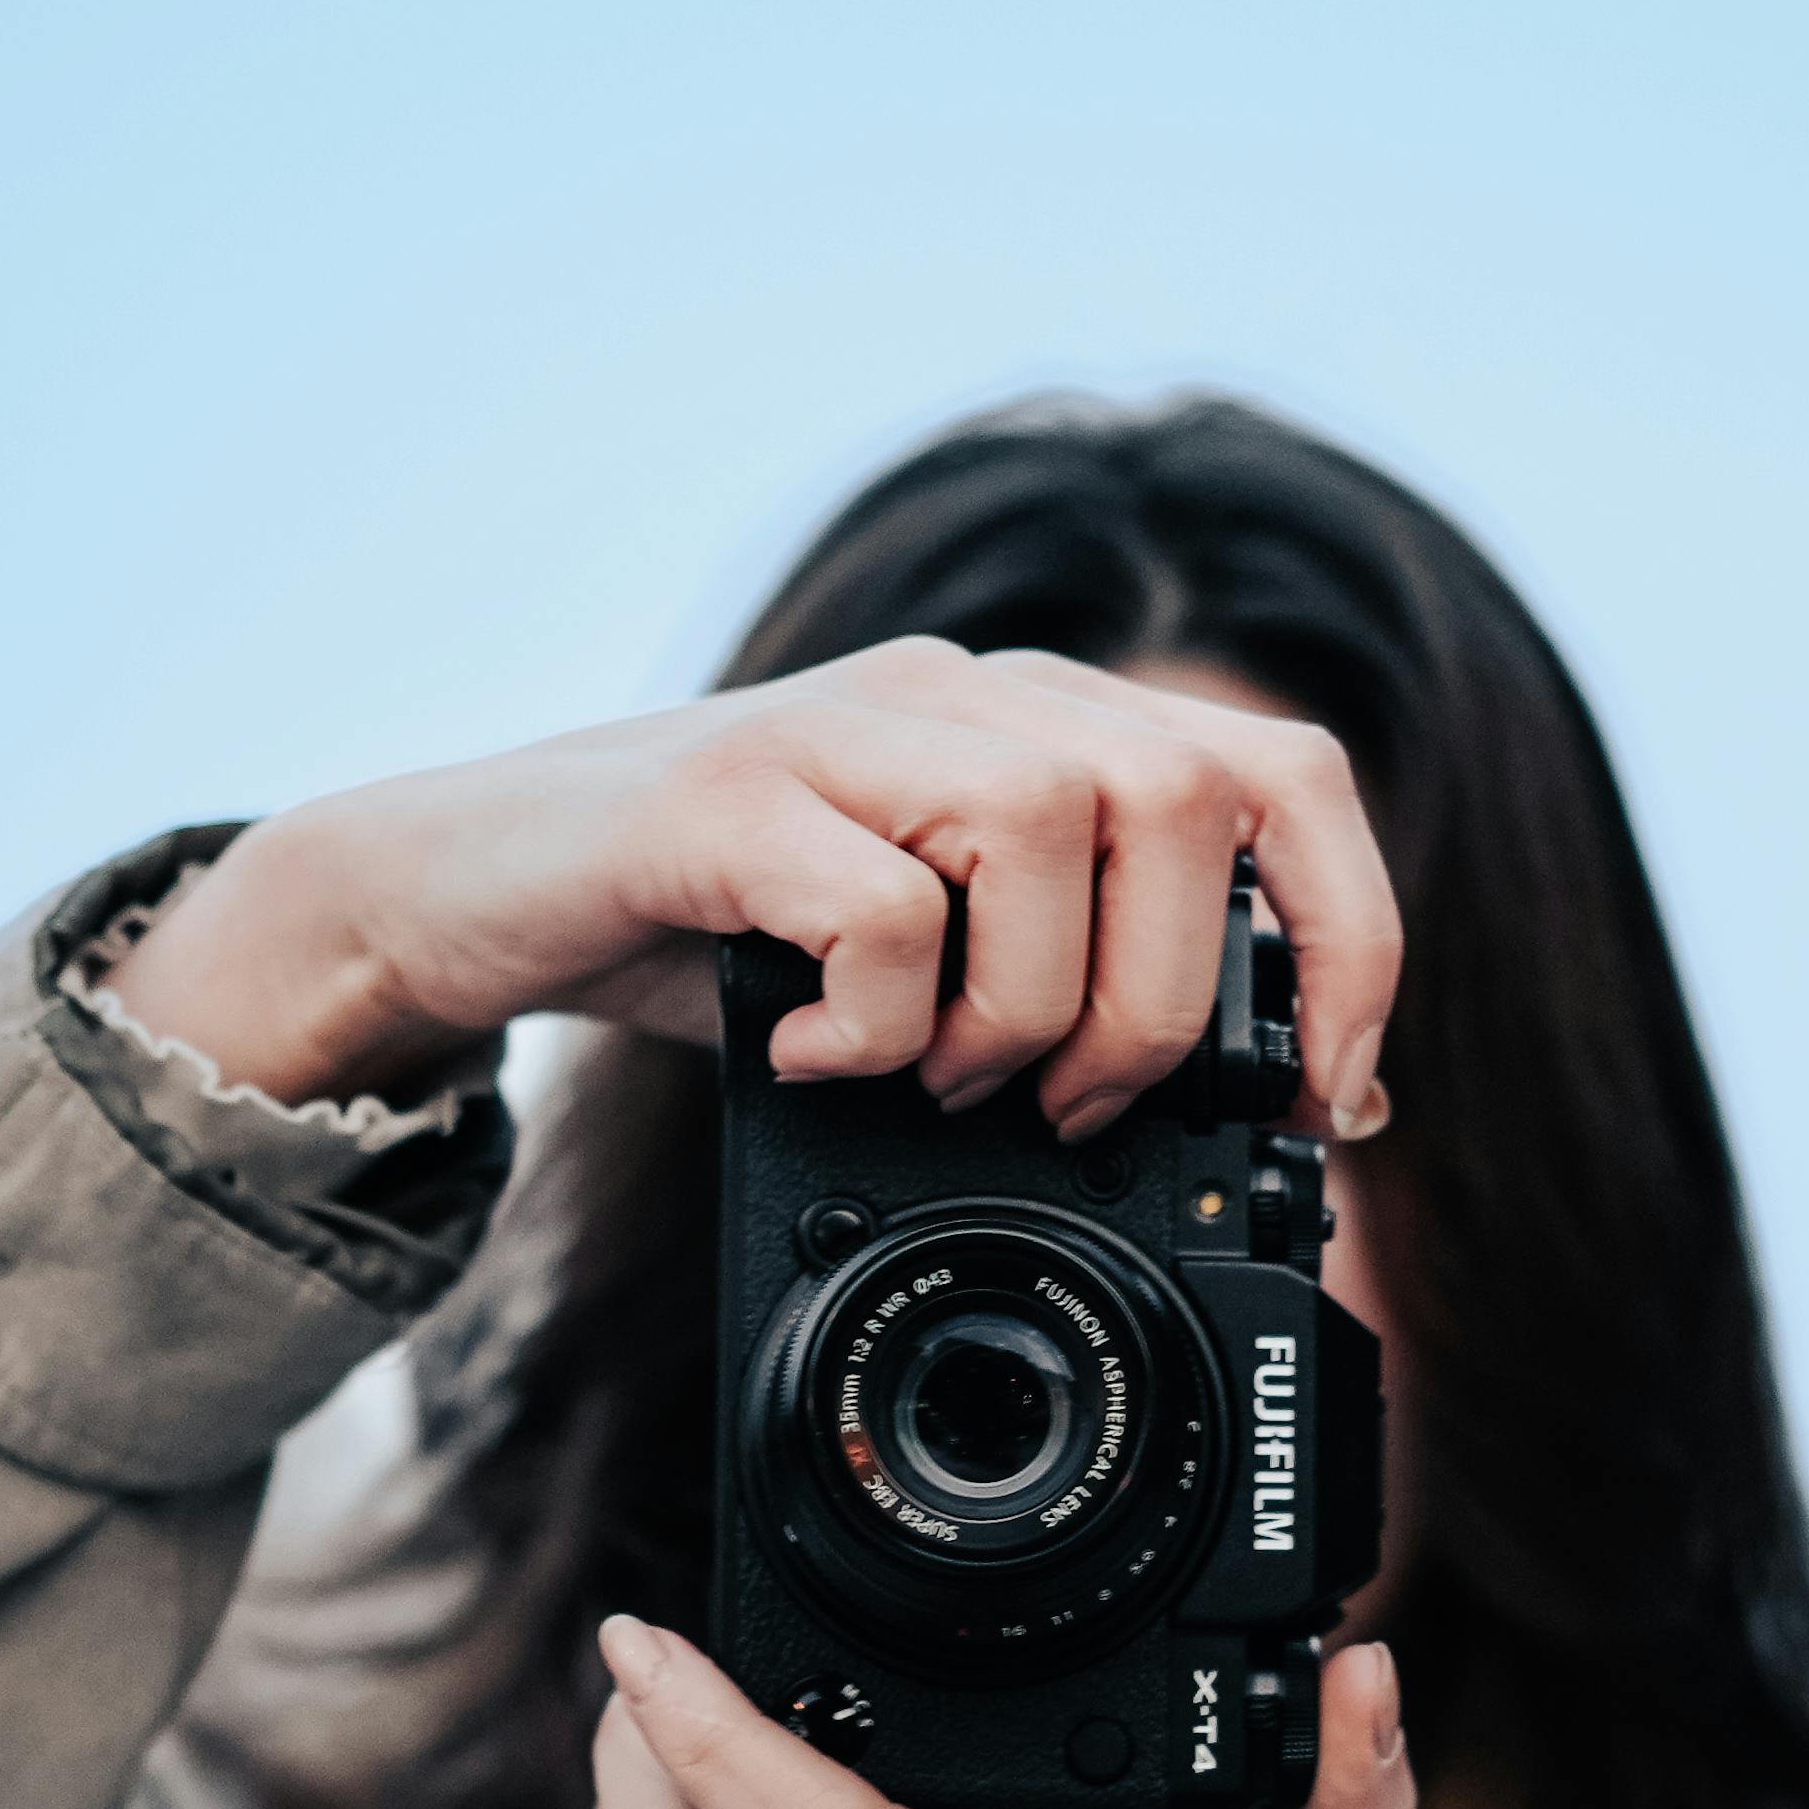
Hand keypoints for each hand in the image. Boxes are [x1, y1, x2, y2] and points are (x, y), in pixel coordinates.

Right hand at [103, 641, 1395, 1143]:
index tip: (1324, 1102)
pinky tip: (810, 1061)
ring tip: (940, 1085)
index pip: (1282, 770)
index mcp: (1037, 720)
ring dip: (1026, 1010)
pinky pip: (882, 902)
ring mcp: (839, 725)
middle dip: (1164, 1005)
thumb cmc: (708, 936)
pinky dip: (877, 1021)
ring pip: (1053, 826)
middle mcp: (960, 691)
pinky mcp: (723, 794)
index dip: (1349, 935)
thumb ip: (1063, 979)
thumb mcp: (924, 954)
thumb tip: (1238, 1116)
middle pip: (1185, 798)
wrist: (460, 891)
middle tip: (1073, 1114)